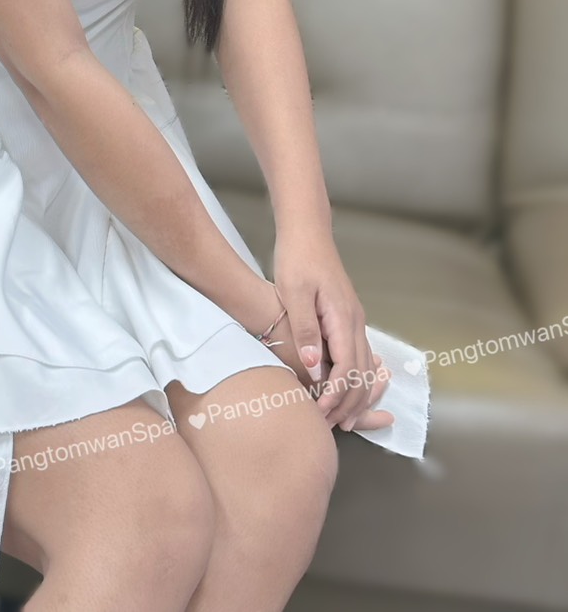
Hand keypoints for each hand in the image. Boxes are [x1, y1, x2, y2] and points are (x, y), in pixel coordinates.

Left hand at [272, 229, 387, 431]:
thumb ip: (304, 329)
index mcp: (343, 316)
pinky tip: (343, 389)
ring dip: (354, 394)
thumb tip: (314, 367)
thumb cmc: (297, 258)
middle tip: (331, 424)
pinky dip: (355, 377)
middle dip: (350, 402)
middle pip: (362, 373)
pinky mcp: (347, 317)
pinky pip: (359, 355)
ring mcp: (354, 318)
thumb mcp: (293, 292)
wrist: (307, 232)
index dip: (337, 395)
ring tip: (339, 417)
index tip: (323, 413)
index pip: (348, 367)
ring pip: (365, 366)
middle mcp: (355, 320)